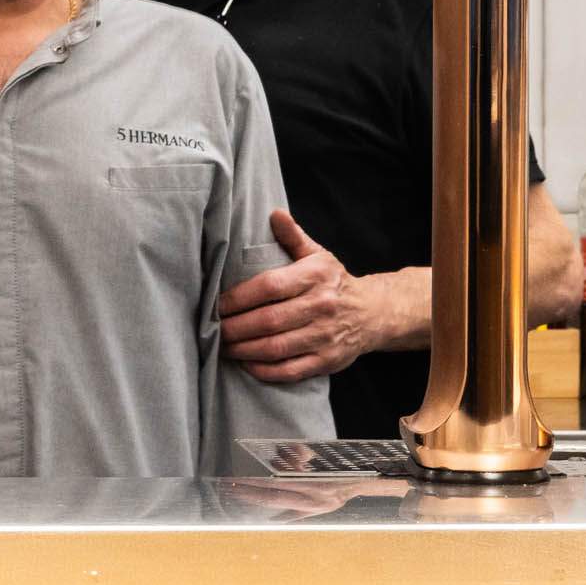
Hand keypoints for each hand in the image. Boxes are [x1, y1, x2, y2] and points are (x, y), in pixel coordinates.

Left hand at [217, 209, 374, 383]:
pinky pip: (290, 370)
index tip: (216, 304)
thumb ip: (293, 237)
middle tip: (211, 329)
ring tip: (222, 346)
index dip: (238, 297)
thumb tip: (274, 214)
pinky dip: (264, 370)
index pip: (269, 287)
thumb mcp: (318, 255)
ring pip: (276, 347)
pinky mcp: (327, 361)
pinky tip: (246, 363)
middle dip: (234, 327)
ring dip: (243, 349)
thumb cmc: (335, 282)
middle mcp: (321, 307)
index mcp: (315, 277)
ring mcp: (325, 336)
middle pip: (268, 320)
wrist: (374, 313)